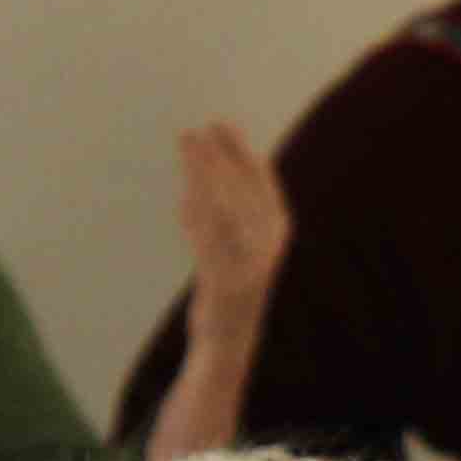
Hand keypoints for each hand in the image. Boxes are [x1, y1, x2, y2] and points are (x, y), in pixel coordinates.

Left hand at [178, 123, 288, 336]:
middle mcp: (269, 244)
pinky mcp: (226, 284)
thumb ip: (223, 209)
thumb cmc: (229, 284)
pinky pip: (209, 243)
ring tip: (185, 151)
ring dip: (200, 178)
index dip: (238, 149)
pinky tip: (183, 200)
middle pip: (238, 190)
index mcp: (276, 229)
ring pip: (222, 210)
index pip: (259, 178)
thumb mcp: (232, 242)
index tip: (220, 124)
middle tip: (193, 131)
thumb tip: (199, 171)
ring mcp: (250, 265)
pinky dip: (195, 219)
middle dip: (214, 158)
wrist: (229, 336)